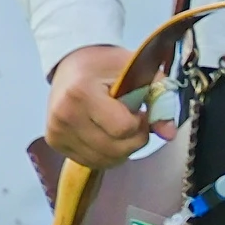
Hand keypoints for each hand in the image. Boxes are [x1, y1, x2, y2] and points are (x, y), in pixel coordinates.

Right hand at [44, 42, 168, 169]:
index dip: (139, 122)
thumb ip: (159, 98)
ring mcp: (56, 132)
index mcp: (81, 93)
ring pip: (103, 160)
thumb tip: (170, 133)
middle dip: (134, 138)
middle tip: (134, 119)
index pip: (122, 128)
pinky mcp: (53, 143)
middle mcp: (64, 116)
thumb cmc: (106, 65)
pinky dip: (106, 153)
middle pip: (114, 149)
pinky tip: (107, 134)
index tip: (139, 109)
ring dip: (121, 149)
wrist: (73, 62)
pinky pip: (90, 161)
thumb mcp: (137, 71)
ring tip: (121, 126)